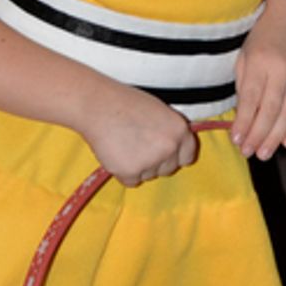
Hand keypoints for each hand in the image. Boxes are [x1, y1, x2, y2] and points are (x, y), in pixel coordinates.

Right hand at [80, 85, 197, 185]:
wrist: (98, 106)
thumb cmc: (125, 103)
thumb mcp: (159, 111)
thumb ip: (169, 132)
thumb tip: (172, 148)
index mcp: (179, 130)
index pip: (187, 157)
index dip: (175, 156)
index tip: (165, 155)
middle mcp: (169, 148)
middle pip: (168, 170)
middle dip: (155, 163)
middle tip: (137, 146)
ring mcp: (151, 162)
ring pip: (149, 176)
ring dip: (138, 167)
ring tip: (124, 145)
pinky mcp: (131, 172)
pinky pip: (131, 182)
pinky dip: (123, 173)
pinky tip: (116, 154)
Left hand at [232, 0, 285, 160]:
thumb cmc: (264, 35)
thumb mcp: (245, 54)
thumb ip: (244, 84)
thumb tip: (242, 116)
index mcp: (260, 61)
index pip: (251, 99)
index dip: (244, 122)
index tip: (237, 140)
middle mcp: (282, 70)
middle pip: (270, 110)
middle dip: (258, 135)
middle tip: (249, 153)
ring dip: (276, 137)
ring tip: (264, 153)